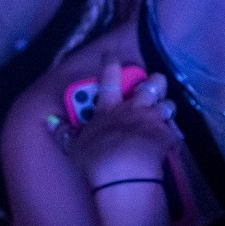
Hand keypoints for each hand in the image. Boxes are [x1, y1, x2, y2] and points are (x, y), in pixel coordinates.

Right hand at [62, 61, 181, 187]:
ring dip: (166, 106)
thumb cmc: (95, 157)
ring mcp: (153, 119)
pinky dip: (173, 134)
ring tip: (165, 109)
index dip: (111, 65)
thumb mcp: (74, 146)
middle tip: (155, 80)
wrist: (123, 169)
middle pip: (150, 85)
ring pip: (167, 104)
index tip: (112, 56)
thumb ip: (63, 132)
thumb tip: (49, 121)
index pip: (108, 80)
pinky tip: (173, 138)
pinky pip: (174, 131)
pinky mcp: (167, 134)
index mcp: (109, 109)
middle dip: (155, 80)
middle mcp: (133, 108)